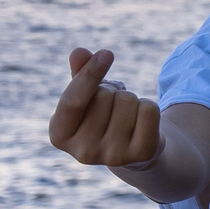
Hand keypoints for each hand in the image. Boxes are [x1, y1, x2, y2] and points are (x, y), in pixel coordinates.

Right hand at [49, 48, 161, 169]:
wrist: (133, 151)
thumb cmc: (102, 117)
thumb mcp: (86, 95)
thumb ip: (80, 73)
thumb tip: (79, 52)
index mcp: (59, 135)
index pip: (72, 100)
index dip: (89, 74)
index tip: (107, 53)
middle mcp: (83, 152)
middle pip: (104, 96)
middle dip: (112, 90)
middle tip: (112, 106)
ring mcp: (113, 157)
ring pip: (128, 100)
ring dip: (131, 98)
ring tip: (126, 114)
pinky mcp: (141, 154)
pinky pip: (149, 110)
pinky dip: (149, 106)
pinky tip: (142, 122)